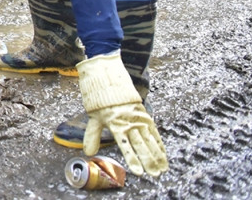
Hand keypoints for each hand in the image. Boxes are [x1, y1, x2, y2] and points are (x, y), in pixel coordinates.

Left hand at [77, 52, 167, 176]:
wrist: (108, 76)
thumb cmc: (98, 98)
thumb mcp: (93, 115)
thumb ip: (92, 136)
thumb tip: (88, 153)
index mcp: (115, 122)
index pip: (125, 145)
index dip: (132, 159)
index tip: (139, 172)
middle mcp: (128, 121)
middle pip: (141, 145)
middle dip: (148, 161)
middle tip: (155, 175)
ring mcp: (138, 117)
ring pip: (150, 140)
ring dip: (157, 155)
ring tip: (163, 169)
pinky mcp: (144, 114)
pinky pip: (154, 131)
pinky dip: (159, 143)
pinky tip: (163, 154)